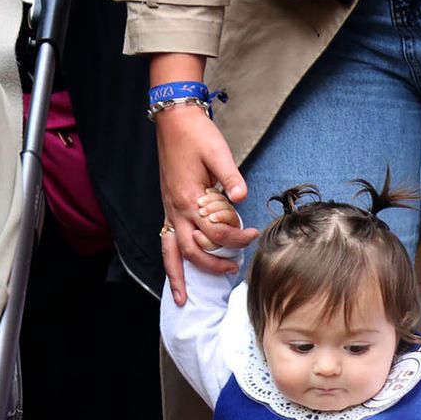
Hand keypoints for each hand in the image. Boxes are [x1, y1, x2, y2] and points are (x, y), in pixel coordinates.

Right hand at [156, 107, 259, 304]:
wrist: (174, 121)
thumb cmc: (196, 135)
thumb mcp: (218, 152)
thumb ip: (230, 176)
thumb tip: (241, 197)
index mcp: (189, 198)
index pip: (216, 232)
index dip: (237, 238)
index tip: (254, 235)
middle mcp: (176, 210)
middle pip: (193, 251)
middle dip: (212, 266)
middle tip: (233, 270)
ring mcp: (169, 211)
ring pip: (171, 252)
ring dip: (177, 276)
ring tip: (183, 298)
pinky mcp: (168, 208)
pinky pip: (166, 242)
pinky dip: (170, 261)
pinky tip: (176, 272)